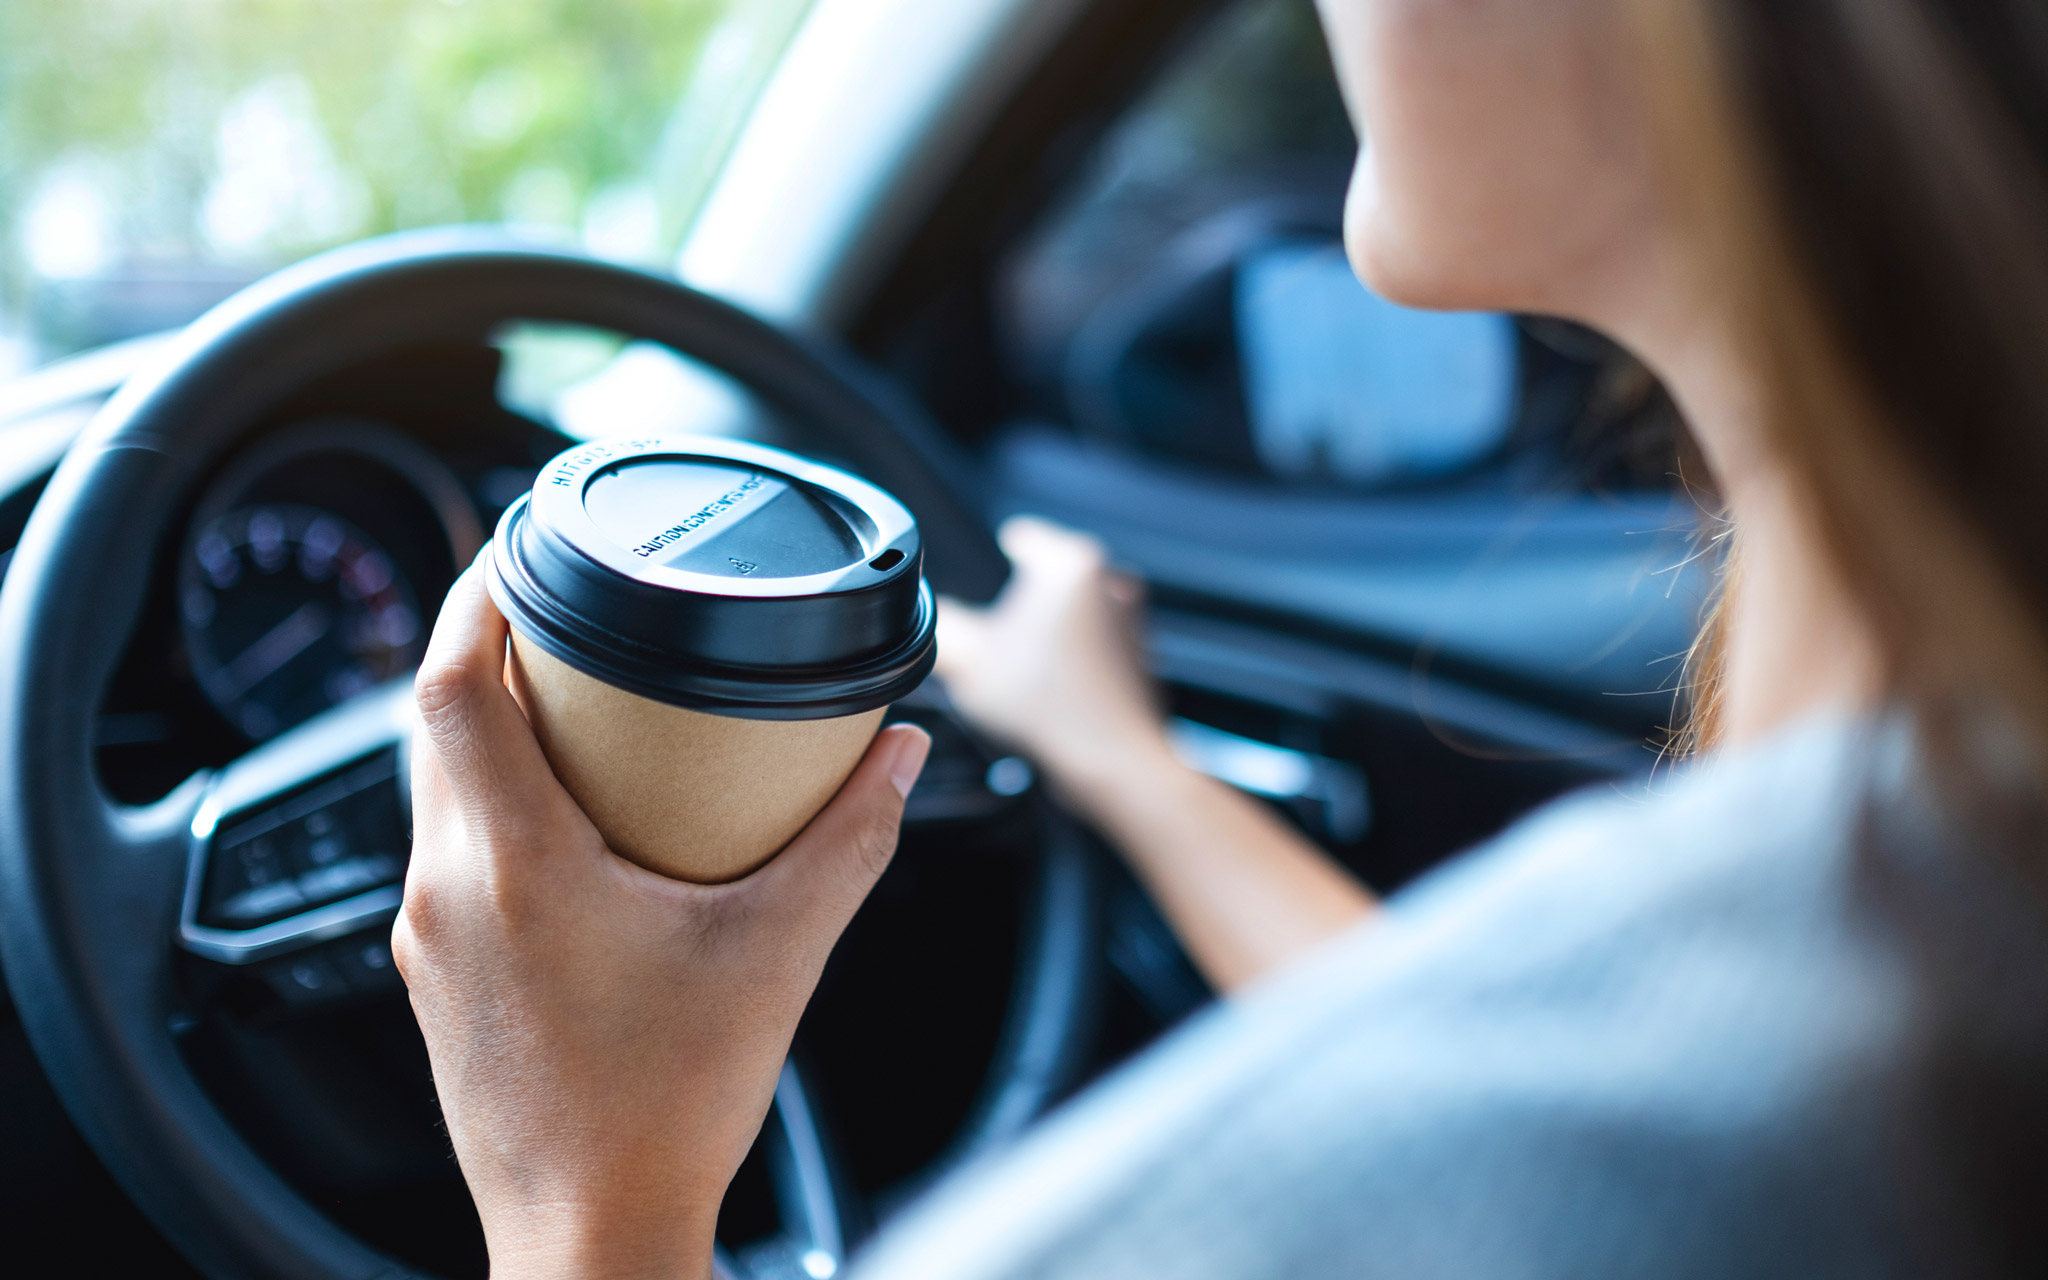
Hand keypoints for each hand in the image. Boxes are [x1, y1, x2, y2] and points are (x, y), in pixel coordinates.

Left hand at [393, 566, 929, 1279]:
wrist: (590, 1232)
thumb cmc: (665, 1110)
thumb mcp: (779, 955)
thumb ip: (847, 842)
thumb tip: (898, 758)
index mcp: (512, 864)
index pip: (449, 685)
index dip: (473, 598)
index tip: (512, 551)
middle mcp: (447, 892)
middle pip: (434, 726)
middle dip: (491, 654)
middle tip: (564, 616)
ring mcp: (428, 942)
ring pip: (435, 791)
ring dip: (491, 733)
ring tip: (574, 708)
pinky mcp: (437, 981)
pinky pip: (448, 854)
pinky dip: (494, 806)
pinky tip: (568, 826)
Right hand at [936, 517, 1170, 790]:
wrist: (1113, 761)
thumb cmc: (1049, 708)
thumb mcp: (968, 662)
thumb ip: (939, 626)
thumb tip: (920, 618)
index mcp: (1070, 564)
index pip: (1026, 536)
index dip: (1003, 546)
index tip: (1001, 550)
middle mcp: (1110, 582)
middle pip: (1050, 578)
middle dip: (1022, 602)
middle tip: (996, 638)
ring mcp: (1131, 621)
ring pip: (1073, 614)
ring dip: (1048, 633)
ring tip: (1021, 670)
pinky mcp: (1140, 657)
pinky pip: (1092, 646)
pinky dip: (1072, 660)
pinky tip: (1051, 691)